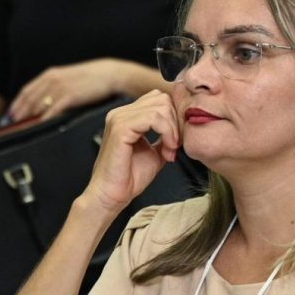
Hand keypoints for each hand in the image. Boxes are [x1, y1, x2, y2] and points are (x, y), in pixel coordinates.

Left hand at [9, 59, 123, 122]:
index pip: (26, 91)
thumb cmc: (91, 79)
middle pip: (28, 99)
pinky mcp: (70, 96)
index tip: (9, 116)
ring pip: (38, 105)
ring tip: (21, 130)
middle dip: (18, 114)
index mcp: (50, 75)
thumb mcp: (69, 78)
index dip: (16, 104)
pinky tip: (38, 127)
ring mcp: (60, 88)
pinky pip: (52, 110)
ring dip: (28, 118)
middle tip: (10, 127)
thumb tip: (44, 103)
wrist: (110, 75)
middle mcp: (52, 80)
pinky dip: (43, 119)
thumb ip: (55, 88)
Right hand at [82, 91, 180, 213]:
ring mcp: (118, 119)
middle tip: (174, 146)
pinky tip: (167, 149)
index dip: (174, 117)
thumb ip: (166, 135)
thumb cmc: (130, 177)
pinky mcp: (120, 129)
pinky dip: (166, 132)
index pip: (159, 99)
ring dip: (172, 129)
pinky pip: (153, 118)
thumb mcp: (155, 151)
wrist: (112, 195)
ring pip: (160, 107)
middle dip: (175, 122)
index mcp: (127, 115)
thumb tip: (182, 126)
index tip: (177, 141)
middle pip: (161, 99)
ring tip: (170, 149)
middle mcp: (120, 113)